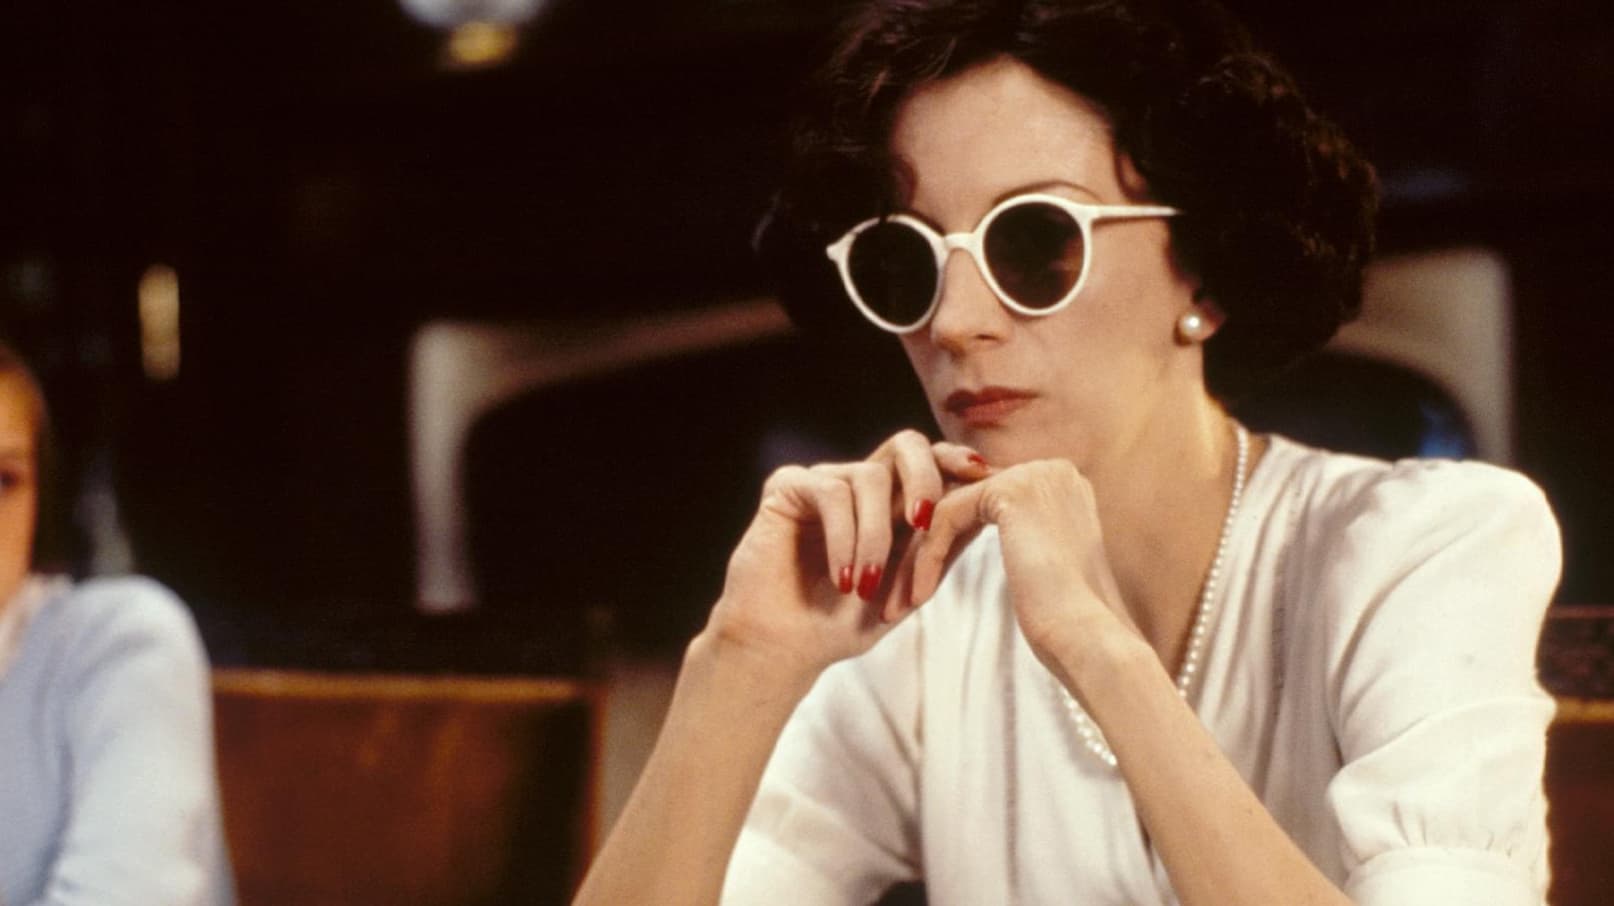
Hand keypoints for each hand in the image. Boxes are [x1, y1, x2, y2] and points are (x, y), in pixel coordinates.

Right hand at [705, 429, 990, 682]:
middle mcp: (859, 484)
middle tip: (926, 520)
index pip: (931, 462)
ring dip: (875, 536)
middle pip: (906, 445)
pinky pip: (831, 492)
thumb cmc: (842, 624)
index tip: (981, 479)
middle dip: (925, 477)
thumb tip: (983, 512)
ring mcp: (824, 481)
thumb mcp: (908, 587)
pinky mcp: (788, 486)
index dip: (957, 463)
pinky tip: (842, 577)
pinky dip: (844, 537)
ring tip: (865, 585)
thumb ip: (940, 548)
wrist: (783, 648)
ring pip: (869, 477)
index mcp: (891, 502)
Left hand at [909, 458, 1132, 673]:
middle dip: (925, 549)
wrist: (1088, 641)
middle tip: (897, 593)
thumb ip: (1018, 539)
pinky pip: (945, 517)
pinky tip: (917, 597)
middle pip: (963, 501)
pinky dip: (926, 558)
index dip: (947, 544)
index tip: (919, 585)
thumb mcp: (1039, 568)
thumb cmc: (1066, 625)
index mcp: (1062, 486)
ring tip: (895, 605)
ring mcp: (1035, 474)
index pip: (984, 503)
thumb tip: (971, 531)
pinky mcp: (1011, 490)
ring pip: (948, 508)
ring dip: (917, 558)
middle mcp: (1053, 470)